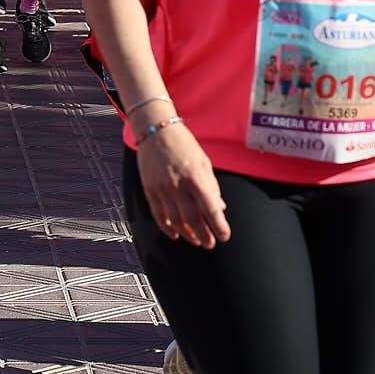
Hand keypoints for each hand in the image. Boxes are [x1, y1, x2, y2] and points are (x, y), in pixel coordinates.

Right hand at [135, 120, 229, 248]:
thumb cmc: (184, 144)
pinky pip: (158, 213)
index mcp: (195, 176)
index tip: (225, 236)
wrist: (155, 130)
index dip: (219, 225)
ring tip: (196, 241)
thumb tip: (219, 208)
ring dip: (187, 233)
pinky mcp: (149, 189)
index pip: (210, 208)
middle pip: (192, 218)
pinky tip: (175, 234)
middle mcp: (178, 184)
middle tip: (210, 244)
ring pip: (175, 219)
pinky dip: (166, 227)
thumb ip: (211, 186)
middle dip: (203, 234)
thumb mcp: (203, 162)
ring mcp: (162, 187)